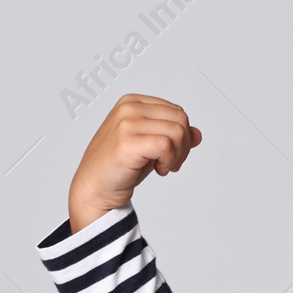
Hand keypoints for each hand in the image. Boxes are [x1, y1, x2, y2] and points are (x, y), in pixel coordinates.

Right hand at [67, 93, 202, 232]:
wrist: (94, 189)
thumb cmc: (119, 167)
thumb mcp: (151, 146)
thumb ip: (174, 136)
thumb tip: (197, 134)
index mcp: (132, 102)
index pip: (176, 111)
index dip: (183, 135)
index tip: (173, 154)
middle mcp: (128, 108)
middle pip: (180, 119)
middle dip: (184, 145)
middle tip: (172, 163)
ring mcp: (126, 123)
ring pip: (177, 131)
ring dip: (177, 154)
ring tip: (163, 166)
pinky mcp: (127, 141)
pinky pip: (166, 145)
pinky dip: (169, 160)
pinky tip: (159, 170)